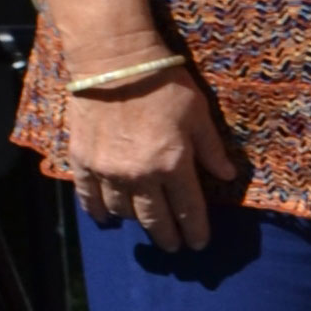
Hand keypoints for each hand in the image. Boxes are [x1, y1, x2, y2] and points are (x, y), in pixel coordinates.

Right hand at [64, 70, 237, 253]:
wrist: (113, 63)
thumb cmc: (163, 84)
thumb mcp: (199, 114)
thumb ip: (211, 149)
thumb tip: (227, 176)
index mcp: (173, 165)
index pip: (188, 209)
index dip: (195, 230)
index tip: (199, 244)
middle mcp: (139, 175)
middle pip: (155, 218)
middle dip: (167, 237)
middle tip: (174, 248)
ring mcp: (107, 170)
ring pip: (122, 211)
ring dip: (135, 222)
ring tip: (144, 227)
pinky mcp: (82, 161)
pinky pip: (88, 196)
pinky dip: (97, 211)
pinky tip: (105, 219)